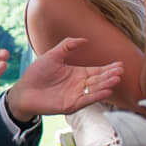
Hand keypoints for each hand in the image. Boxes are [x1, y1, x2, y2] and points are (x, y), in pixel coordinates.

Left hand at [6, 39, 126, 120]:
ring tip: (116, 78)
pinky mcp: (71, 105)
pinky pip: (86, 100)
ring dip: (106, 84)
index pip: (96, 70)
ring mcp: (76, 95)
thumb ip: (67, 46)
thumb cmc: (36, 73)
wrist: (24, 91)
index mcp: (77, 73)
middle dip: (110, 75)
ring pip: (95, 89)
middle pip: (98, 79)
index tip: (119, 64)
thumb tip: (84, 39)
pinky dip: (96, 95)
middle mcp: (79, 85)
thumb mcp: (53, 55)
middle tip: (121, 70)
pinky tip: (106, 90)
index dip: (108, 68)